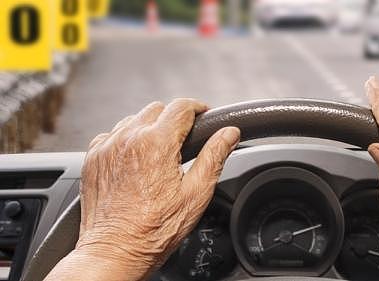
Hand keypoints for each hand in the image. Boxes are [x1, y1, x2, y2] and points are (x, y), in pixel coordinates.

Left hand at [45, 99, 239, 280]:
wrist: (115, 251)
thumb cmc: (155, 229)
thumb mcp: (196, 193)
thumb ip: (214, 156)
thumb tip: (229, 134)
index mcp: (156, 143)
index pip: (181, 107)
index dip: (198, 108)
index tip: (205, 114)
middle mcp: (128, 139)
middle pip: (157, 109)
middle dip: (175, 119)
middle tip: (186, 140)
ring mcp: (106, 147)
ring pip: (134, 120)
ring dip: (150, 128)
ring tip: (161, 153)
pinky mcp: (93, 159)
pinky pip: (112, 135)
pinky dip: (127, 140)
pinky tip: (137, 160)